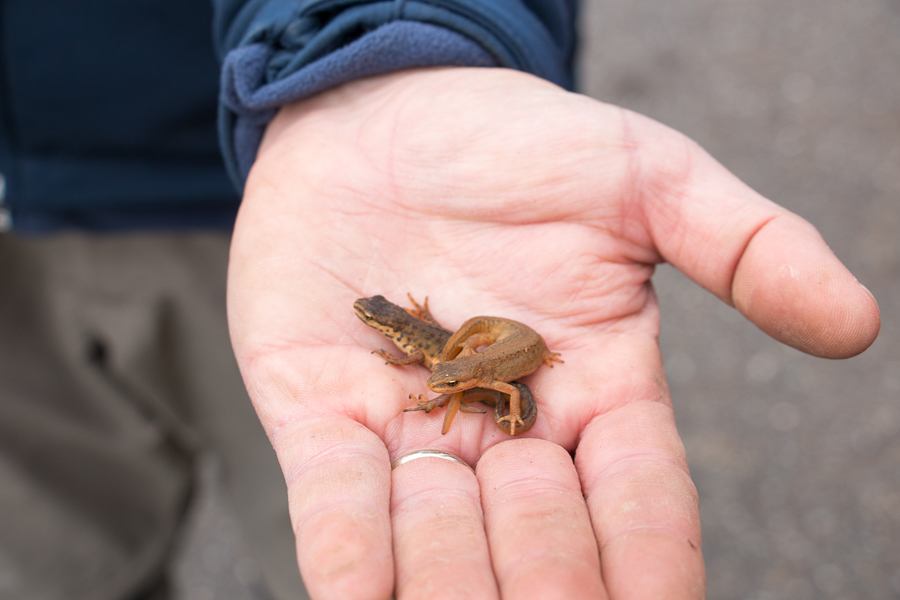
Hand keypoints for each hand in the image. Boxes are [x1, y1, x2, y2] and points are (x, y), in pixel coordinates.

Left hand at [227, 68, 878, 598]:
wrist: (381, 113)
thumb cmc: (514, 142)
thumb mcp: (645, 179)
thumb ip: (743, 248)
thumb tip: (853, 323)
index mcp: (595, 392)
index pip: (639, 501)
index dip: (652, 561)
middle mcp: (504, 429)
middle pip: (538, 537)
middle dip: (545, 571)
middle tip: (547, 595)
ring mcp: (411, 428)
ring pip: (436, 540)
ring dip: (449, 569)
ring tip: (456, 567)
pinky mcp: (323, 415)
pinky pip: (336, 503)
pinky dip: (349, 555)